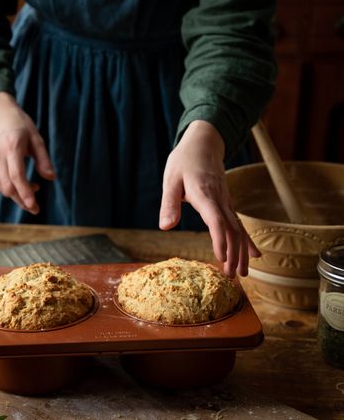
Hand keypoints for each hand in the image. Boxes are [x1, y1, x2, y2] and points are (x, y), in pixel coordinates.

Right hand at [0, 92, 55, 213]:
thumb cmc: (19, 124)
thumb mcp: (36, 138)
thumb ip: (43, 159)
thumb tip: (51, 178)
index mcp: (12, 147)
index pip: (17, 176)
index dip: (26, 193)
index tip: (34, 206)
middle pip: (9, 187)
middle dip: (22, 201)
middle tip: (36, 207)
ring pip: (2, 189)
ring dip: (17, 196)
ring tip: (33, 189)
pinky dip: (10, 189)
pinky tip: (21, 184)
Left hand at [159, 120, 260, 277]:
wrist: (204, 142)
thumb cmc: (184, 161)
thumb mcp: (171, 179)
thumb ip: (169, 203)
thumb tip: (165, 227)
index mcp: (205, 194)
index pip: (216, 220)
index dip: (220, 240)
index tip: (222, 259)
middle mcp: (220, 200)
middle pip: (232, 230)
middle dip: (234, 254)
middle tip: (232, 277)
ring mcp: (226, 202)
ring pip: (239, 229)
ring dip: (242, 252)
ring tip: (242, 274)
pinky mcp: (227, 203)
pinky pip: (239, 224)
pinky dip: (247, 241)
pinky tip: (254, 256)